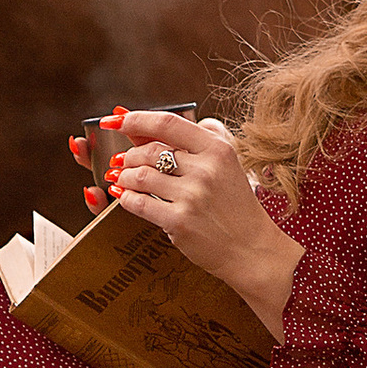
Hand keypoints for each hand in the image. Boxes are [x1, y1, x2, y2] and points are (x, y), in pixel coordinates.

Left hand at [98, 108, 301, 340]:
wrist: (251, 248)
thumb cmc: (235, 205)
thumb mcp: (224, 163)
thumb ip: (192, 139)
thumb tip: (145, 125)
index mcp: (217, 149)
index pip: (168, 123)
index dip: (135, 119)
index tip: (115, 120)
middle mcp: (205, 169)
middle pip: (148, 151)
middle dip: (128, 155)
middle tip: (121, 160)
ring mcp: (192, 196)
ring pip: (139, 176)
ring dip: (124, 176)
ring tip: (123, 179)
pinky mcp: (179, 221)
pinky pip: (138, 203)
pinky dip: (126, 198)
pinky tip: (126, 196)